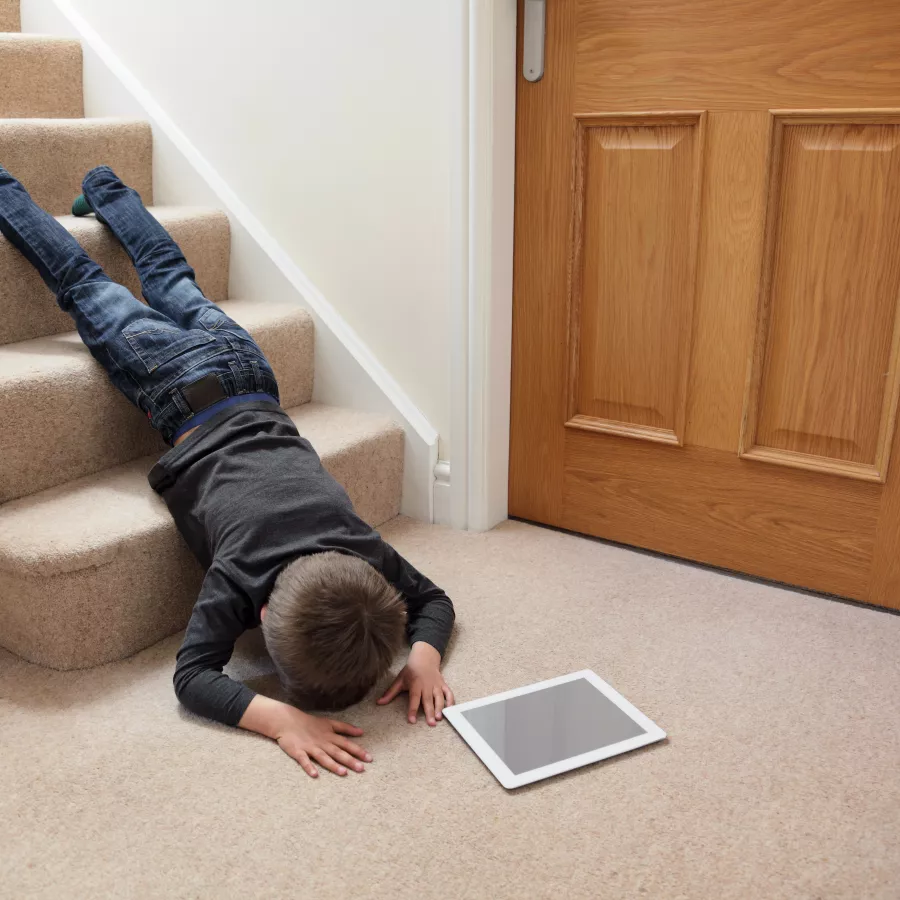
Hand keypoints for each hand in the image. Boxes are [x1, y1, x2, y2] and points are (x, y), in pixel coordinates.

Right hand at [240, 696, 370, 777]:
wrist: (288, 721)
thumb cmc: (310, 723)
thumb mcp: (329, 723)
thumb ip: (345, 728)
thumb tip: (361, 732)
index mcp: (330, 736)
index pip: (347, 744)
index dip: (358, 751)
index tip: (370, 759)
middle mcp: (322, 742)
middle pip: (338, 752)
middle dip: (350, 760)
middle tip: (362, 769)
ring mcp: (310, 747)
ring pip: (323, 757)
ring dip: (333, 765)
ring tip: (343, 772)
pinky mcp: (298, 751)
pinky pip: (304, 760)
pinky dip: (309, 767)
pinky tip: (315, 775)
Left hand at [376, 641, 453, 725]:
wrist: (424, 658)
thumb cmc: (411, 670)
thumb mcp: (399, 680)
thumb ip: (390, 692)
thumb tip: (379, 702)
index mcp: (415, 684)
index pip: (414, 698)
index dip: (412, 709)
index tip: (411, 720)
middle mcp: (427, 685)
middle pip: (428, 700)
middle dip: (429, 712)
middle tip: (431, 723)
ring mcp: (436, 684)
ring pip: (439, 697)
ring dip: (440, 708)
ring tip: (439, 718)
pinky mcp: (443, 684)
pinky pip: (449, 692)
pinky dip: (451, 700)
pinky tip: (450, 709)